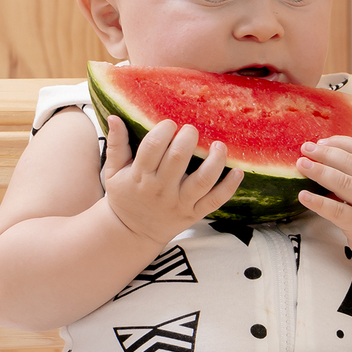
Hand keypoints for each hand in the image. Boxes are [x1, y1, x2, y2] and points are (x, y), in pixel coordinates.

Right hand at [102, 116, 242, 246]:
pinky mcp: (194, 213)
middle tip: (192, 129)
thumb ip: (115, 144)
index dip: (163, 130)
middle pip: (179, 158)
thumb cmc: (124, 197)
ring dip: (215, 159)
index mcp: (140, 176)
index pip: (152, 147)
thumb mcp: (113, 172)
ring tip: (218, 144)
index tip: (169, 123)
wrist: (131, 234)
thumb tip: (114, 117)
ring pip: (203, 180)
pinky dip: (230, 186)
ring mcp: (180, 202)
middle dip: (188, 138)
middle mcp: (161, 189)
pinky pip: (215, 200)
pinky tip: (238, 171)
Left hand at [296, 136, 351, 264]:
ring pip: (343, 183)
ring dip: (319, 171)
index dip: (339, 142)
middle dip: (325, 153)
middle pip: (350, 162)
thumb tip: (327, 155)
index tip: (320, 140)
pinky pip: (336, 210)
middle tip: (305, 148)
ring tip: (301, 165)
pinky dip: (318, 202)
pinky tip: (303, 196)